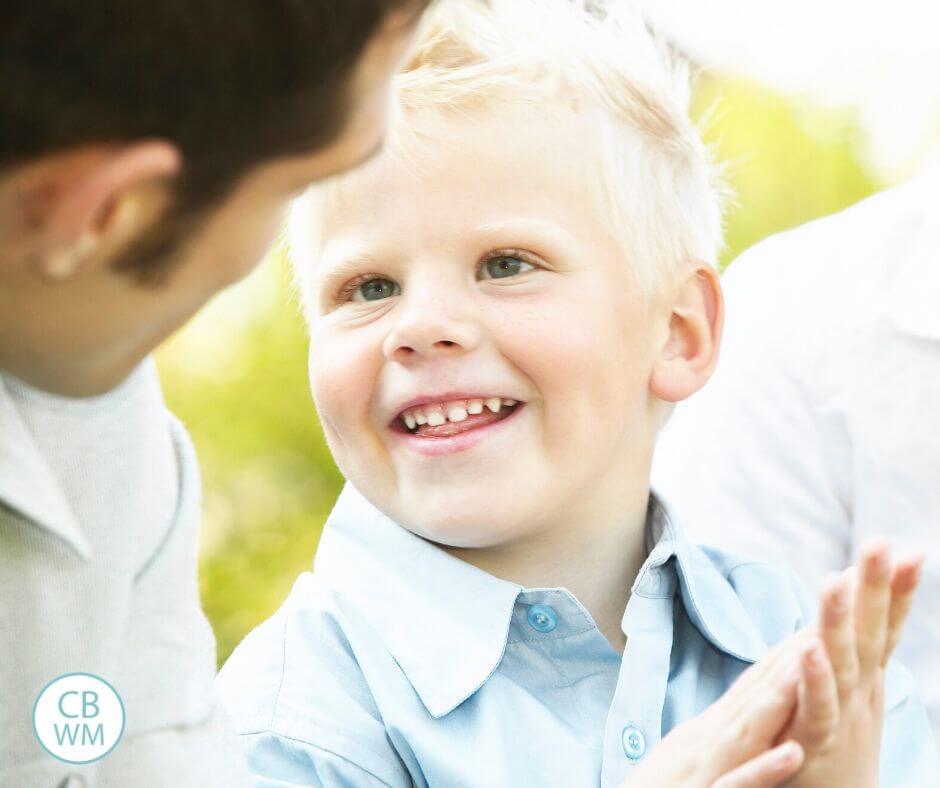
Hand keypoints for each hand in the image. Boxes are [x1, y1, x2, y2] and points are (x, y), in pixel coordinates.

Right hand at [619, 631, 809, 787]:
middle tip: (823, 623)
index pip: (749, 690)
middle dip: (789, 662)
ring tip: (808, 667)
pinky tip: (793, 754)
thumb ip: (719, 740)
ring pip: (746, 733)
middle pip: (752, 698)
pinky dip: (763, 770)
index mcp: (706, 737)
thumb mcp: (688, 764)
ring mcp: (705, 774)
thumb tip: (746, 715)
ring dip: (776, 700)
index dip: (784, 658)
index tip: (816, 627)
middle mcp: (704, 746)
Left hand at [780, 541, 923, 787]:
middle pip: (869, 633)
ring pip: (841, 661)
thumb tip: (853, 601)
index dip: (896, 592)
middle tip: (880, 542)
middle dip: (876, 588)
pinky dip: (813, 677)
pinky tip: (808, 647)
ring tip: (836, 580)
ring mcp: (840, 716)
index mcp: (865, 678)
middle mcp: (859, 693)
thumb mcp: (849, 695)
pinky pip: (814, 705)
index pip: (885, 628)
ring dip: (840, 621)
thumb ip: (851, 651)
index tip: (911, 551)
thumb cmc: (834, 748)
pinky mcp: (812, 741)